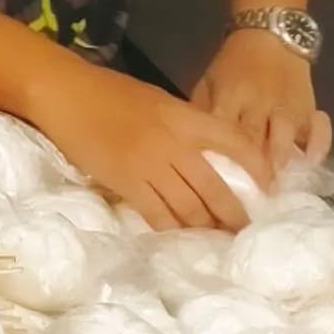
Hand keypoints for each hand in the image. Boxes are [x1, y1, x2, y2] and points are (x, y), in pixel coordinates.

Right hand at [33, 61, 268, 229]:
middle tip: (244, 232)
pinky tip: (178, 237)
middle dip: (233, 215)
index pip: (233, 142)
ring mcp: (149, 165)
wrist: (65, 92)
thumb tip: (207, 155)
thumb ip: (183, 125)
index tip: (269, 187)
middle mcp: (173, 143)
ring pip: (189, 207)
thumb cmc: (108, 92)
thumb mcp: (155, 100)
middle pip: (214, 188)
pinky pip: (157, 214)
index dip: (257, 167)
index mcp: (183, 117)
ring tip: (215, 241)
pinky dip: (171, 228)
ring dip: (205, 228)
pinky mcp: (126, 183)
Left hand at [191, 27, 330, 176]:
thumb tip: (190, 147)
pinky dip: (317, 145)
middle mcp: (259, 102)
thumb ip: (201, 112)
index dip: (222, 159)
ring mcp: (286, 104)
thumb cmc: (233, 64)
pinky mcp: (309, 106)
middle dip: (252, 169)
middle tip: (249, 198)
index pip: (224, 132)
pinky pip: (318, 128)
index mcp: (230, 97)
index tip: (220, 186)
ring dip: (280, 160)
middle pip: (254, 139)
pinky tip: (310, 162)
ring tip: (276, 185)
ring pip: (284, 135)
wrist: (268, 34)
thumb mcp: (209, 81)